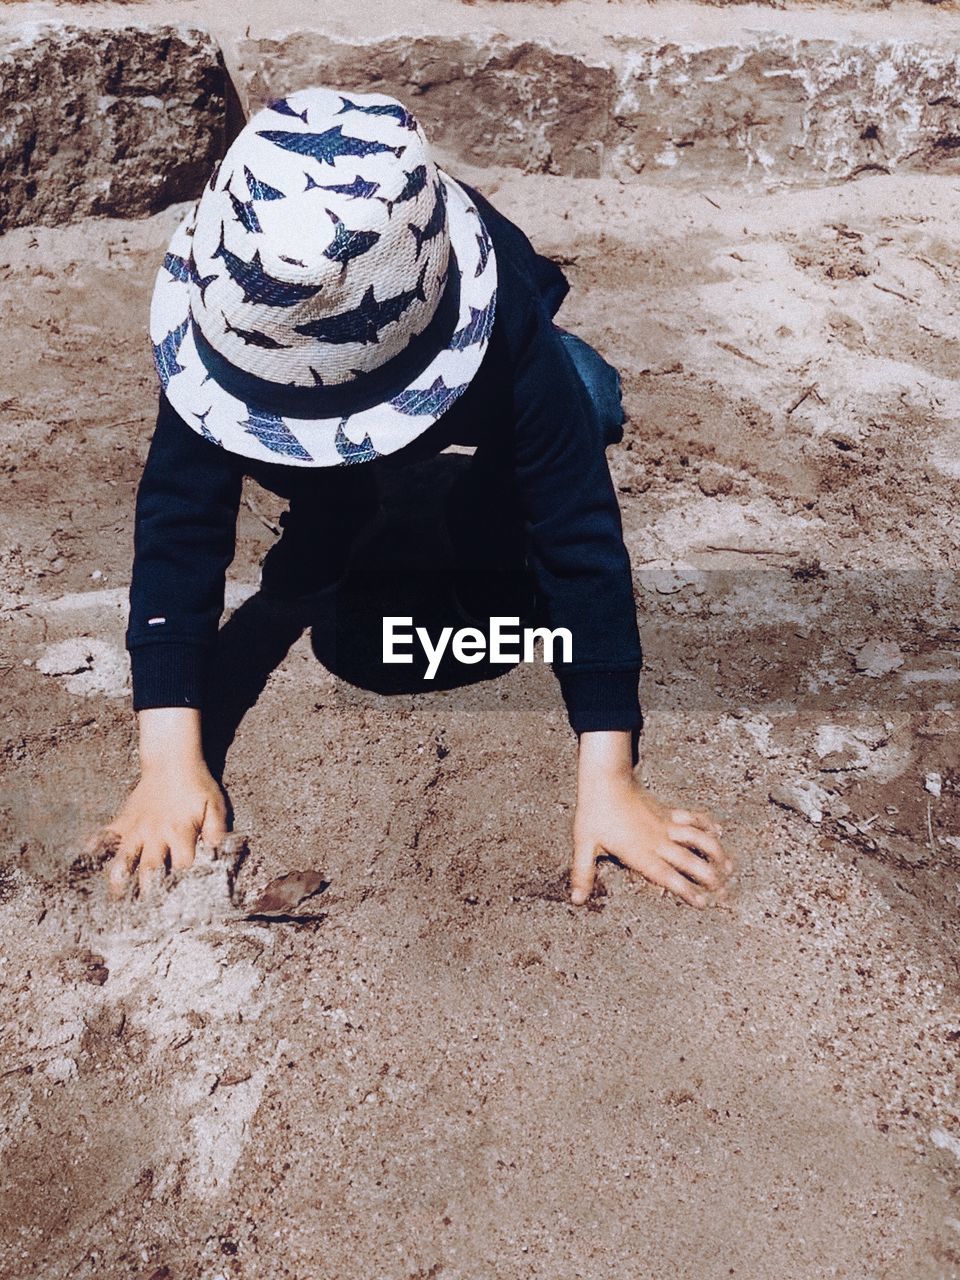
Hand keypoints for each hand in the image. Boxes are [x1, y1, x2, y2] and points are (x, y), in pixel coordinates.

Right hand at [86, 708, 227, 897]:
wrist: (172, 760)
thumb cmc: (197, 786)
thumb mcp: (214, 806)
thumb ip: (217, 830)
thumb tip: (219, 855)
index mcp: (180, 833)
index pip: (182, 867)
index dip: (184, 888)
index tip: (183, 907)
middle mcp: (155, 834)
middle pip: (150, 869)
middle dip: (148, 893)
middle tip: (144, 917)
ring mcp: (136, 828)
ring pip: (123, 858)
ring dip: (119, 879)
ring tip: (115, 899)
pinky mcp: (123, 821)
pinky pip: (105, 835)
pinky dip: (95, 846)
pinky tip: (87, 858)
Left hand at [571, 731, 733, 908]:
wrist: (606, 779)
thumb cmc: (593, 812)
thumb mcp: (584, 845)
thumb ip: (583, 873)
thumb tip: (575, 899)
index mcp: (640, 853)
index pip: (668, 877)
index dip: (686, 891)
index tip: (703, 903)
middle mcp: (658, 841)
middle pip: (690, 861)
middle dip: (709, 877)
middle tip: (724, 892)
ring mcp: (665, 824)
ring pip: (698, 839)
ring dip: (715, 852)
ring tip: (730, 867)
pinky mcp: (667, 811)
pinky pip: (692, 818)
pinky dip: (707, 824)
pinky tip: (718, 831)